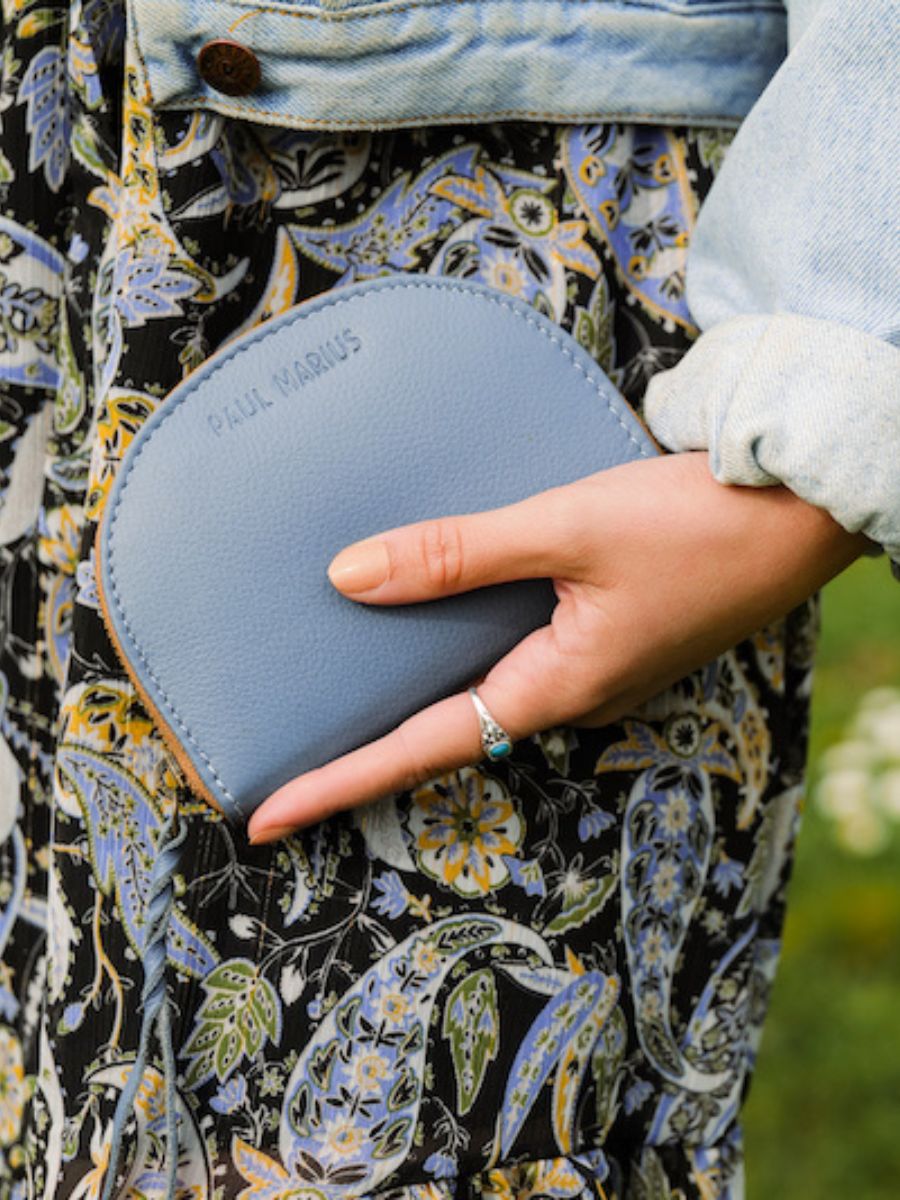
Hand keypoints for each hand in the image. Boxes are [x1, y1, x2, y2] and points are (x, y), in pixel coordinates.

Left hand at [246, 452, 865, 842]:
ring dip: (411, 694)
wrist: (800, 511)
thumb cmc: (698, 524)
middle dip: (365, 750)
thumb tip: (349, 577)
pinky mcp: (606, 631)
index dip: (337, 782)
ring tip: (340, 686)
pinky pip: (513, 649)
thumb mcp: (568, 532)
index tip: (264, 817)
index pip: (422, 748)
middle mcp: (569, 690)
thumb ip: (459, 555)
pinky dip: (458, 642)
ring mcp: (591, 665)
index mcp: (557, 687)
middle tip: (286, 758)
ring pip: (479, 687)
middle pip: (446, 731)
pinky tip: (434, 611)